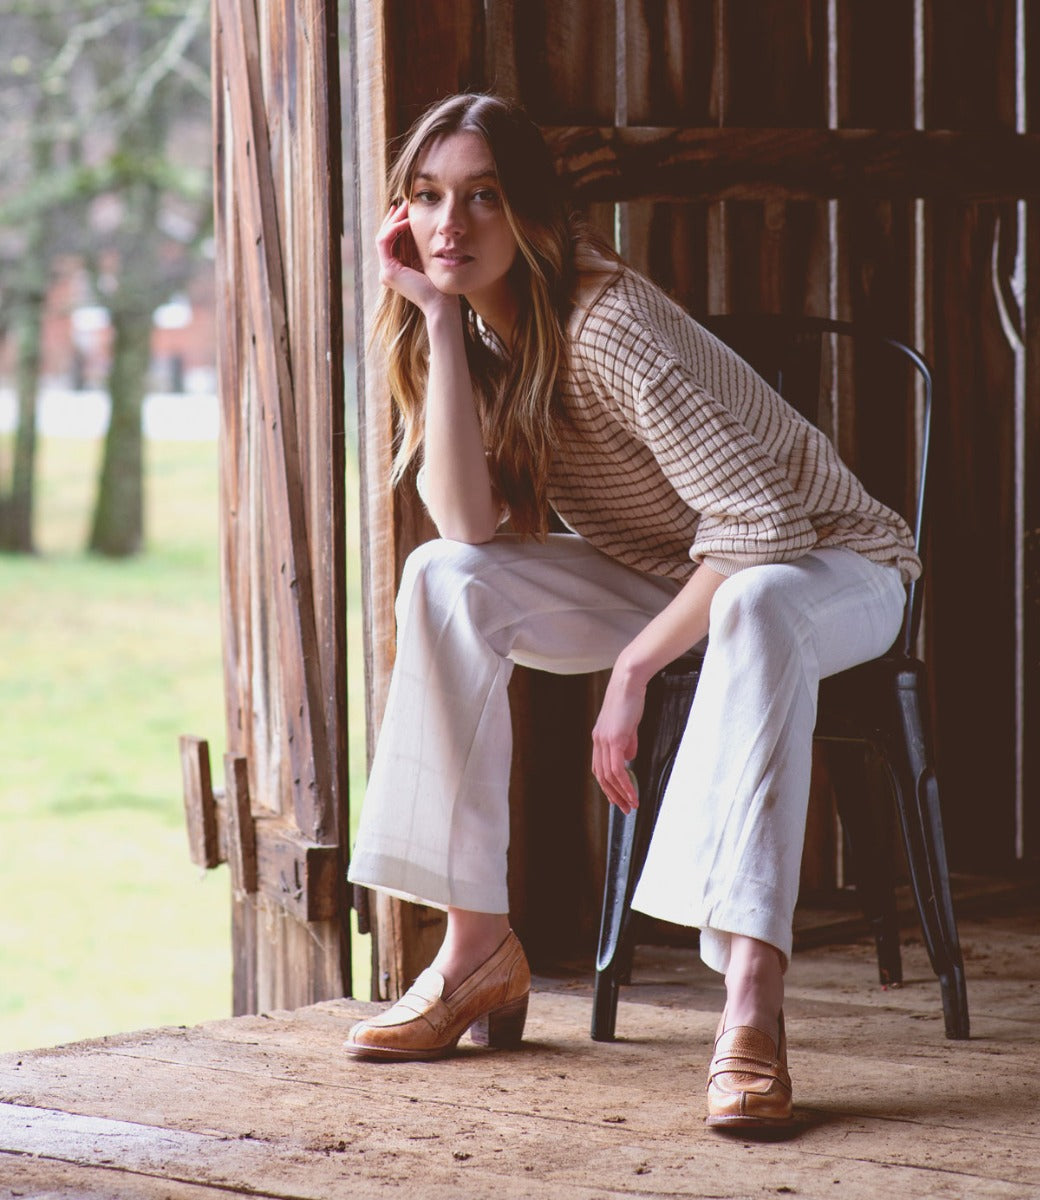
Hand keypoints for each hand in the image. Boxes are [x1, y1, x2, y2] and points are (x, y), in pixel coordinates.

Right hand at [376, 199, 451, 315]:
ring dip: (394, 220)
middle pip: (385, 236)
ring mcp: (386, 272)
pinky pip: (385, 242)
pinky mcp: (388, 271)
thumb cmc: (440, 284)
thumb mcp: (428, 258)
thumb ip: (420, 244)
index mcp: (397, 268)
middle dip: (394, 217)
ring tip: (406, 207)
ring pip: (383, 236)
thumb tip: (420, 223)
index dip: (397, 222)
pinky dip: (394, 229)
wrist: (441, 303)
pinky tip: (407, 220)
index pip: (392, 240)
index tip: (407, 208)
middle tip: (405, 203)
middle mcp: (388, 270)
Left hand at [591, 667, 646, 814]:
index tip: (618, 797)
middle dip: (612, 795)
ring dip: (621, 793)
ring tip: (631, 804)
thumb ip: (628, 742)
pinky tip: (632, 792)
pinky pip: (618, 768)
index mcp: (599, 738)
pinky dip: (625, 784)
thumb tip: (630, 758)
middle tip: (624, 808)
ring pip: (609, 776)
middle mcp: (598, 741)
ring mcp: (605, 740)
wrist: (628, 681)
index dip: (608, 785)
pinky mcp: (615, 739)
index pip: (599, 768)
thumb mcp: (628, 725)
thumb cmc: (630, 699)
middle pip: (601, 776)